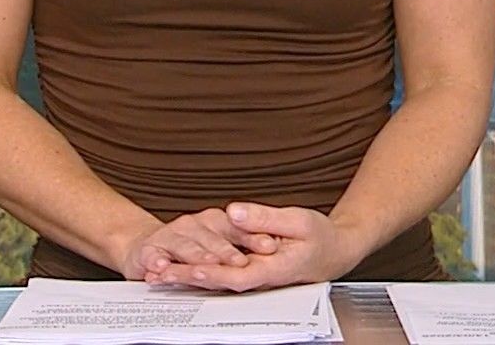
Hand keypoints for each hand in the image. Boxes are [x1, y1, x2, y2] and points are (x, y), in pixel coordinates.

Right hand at [116, 207, 281, 281]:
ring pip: (184, 245)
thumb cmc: (193, 248)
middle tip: (239, 262)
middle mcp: (194, 226)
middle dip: (225, 251)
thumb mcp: (228, 242)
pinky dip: (156, 261)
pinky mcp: (150, 250)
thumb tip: (269, 240)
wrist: (149, 250)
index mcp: (217, 222)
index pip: (237, 228)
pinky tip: (161, 268)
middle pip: (211, 238)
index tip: (270, 246)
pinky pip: (151, 254)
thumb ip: (248, 237)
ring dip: (194, 256)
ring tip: (206, 265)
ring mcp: (172, 236)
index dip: (253, 238)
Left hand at [144, 203, 357, 292]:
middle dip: (188, 279)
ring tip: (158, 272)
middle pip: (219, 282)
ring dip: (188, 277)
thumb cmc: (321, 236)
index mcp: (275, 270)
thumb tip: (234, 213)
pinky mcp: (250, 271)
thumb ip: (265, 218)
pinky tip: (179, 266)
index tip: (190, 270)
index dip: (213, 273)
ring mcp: (255, 277)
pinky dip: (199, 271)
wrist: (336, 251)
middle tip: (158, 274)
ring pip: (217, 279)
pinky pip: (222, 273)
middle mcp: (261, 279)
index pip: (238, 275)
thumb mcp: (299, 221)